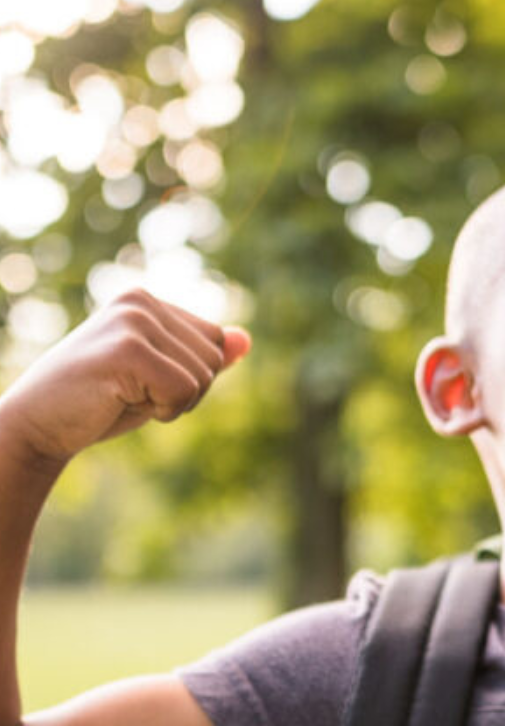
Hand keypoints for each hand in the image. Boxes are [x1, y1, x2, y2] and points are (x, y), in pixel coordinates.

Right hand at [0, 290, 250, 466]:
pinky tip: (121, 402)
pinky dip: (164, 411)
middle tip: (132, 394)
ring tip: (125, 396)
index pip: (215, 342)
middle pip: (214, 360)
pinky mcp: (127, 349)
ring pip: (203, 377)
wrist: (37, 425)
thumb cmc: (101, 402)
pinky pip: (184, 391)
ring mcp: (133, 321)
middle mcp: (140, 301)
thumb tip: (246, 340)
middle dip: (185, 392)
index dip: (191, 377)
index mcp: (147, 300)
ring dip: (172, 403)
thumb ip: (201, 357)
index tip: (144, 382)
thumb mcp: (160, 377)